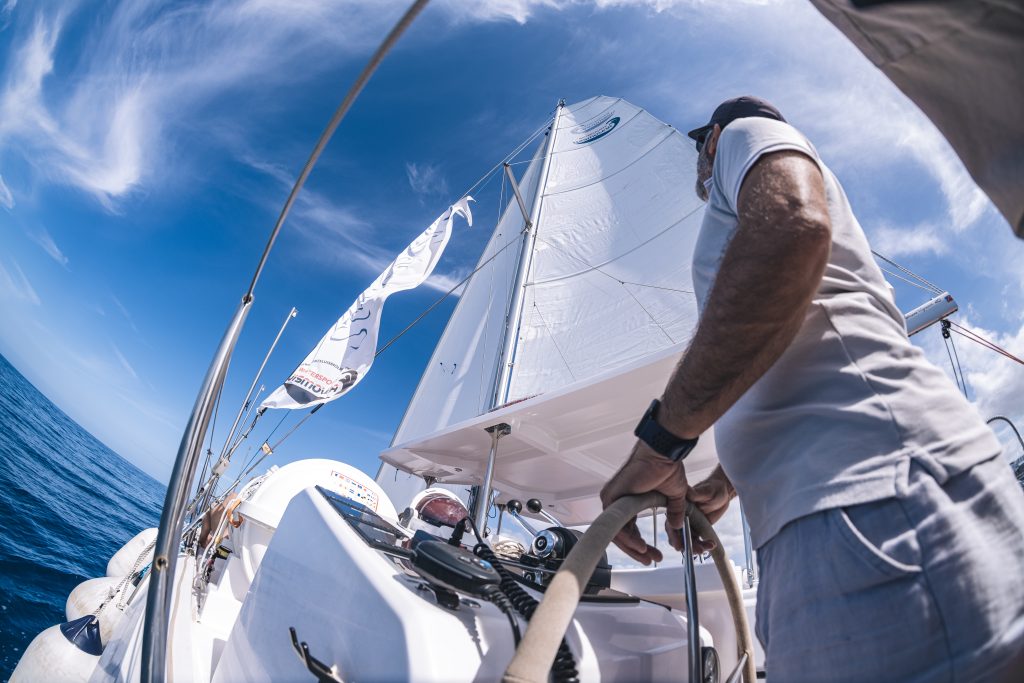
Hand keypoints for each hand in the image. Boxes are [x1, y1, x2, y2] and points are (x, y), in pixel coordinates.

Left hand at [600, 440, 688, 565]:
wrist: (662, 453)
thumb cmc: (666, 468)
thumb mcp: (673, 496)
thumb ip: (674, 512)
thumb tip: (678, 527)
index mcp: (628, 500)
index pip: (629, 530)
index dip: (640, 545)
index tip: (653, 555)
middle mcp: (617, 501)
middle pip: (620, 535)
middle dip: (636, 551)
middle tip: (651, 560)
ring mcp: (612, 499)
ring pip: (617, 533)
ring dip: (633, 548)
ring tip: (648, 556)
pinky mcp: (611, 497)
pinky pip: (616, 525)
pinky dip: (628, 538)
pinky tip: (640, 547)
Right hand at [668, 468, 734, 553]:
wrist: (722, 493)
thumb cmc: (713, 488)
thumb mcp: (706, 491)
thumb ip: (697, 493)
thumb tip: (686, 491)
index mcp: (678, 506)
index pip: (671, 522)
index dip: (673, 534)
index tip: (678, 545)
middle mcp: (680, 516)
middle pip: (677, 535)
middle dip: (685, 545)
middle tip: (697, 550)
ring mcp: (688, 524)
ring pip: (686, 541)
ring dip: (695, 547)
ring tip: (709, 546)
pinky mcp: (696, 529)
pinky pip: (695, 541)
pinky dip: (702, 546)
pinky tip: (711, 544)